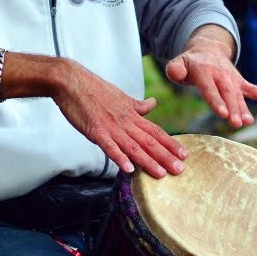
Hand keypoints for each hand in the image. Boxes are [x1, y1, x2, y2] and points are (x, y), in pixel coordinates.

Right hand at [50, 59, 186, 178]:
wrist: (71, 81)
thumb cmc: (94, 88)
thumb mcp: (120, 96)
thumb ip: (137, 105)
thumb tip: (153, 103)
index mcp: (131, 114)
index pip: (155, 131)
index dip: (170, 143)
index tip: (184, 154)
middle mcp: (125, 121)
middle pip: (149, 141)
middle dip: (165, 156)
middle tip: (180, 170)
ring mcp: (110, 127)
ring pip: (133, 146)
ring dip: (147, 161)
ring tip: (161, 174)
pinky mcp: (95, 130)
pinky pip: (109, 146)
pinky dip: (119, 157)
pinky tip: (128, 169)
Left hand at [164, 31, 256, 129]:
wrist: (207, 49)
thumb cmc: (190, 63)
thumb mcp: (178, 62)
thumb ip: (175, 69)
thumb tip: (176, 74)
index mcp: (204, 71)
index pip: (210, 88)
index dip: (216, 101)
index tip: (222, 114)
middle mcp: (220, 75)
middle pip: (227, 94)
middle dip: (232, 108)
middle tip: (236, 123)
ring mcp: (232, 79)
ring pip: (239, 95)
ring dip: (244, 108)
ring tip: (248, 121)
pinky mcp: (240, 82)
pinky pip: (254, 88)